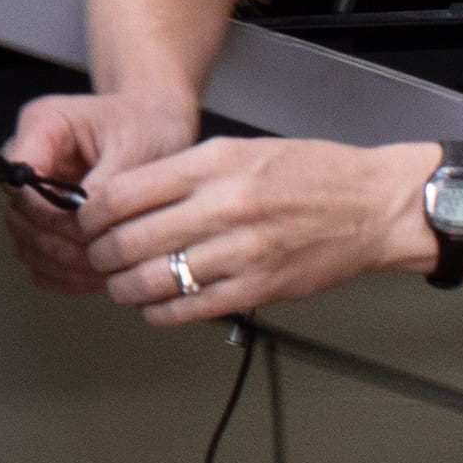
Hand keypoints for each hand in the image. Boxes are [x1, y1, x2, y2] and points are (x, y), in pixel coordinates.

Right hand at [0, 90, 202, 297]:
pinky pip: (38, 257)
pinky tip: (95, 276)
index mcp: (41, 126)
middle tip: (105, 257)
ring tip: (105, 272)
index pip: (21, 179)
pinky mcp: (42, 219)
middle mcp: (26, 159)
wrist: (155, 125)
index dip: (49, 212)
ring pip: (25, 241)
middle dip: (61, 243)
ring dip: (62, 263)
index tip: (89, 227)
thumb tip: (84, 223)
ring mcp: (31, 193)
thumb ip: (107, 185)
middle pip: (20, 216)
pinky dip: (63, 273)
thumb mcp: (135, 146)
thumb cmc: (147, 127)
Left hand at [68, 135, 443, 325]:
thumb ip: (184, 172)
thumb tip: (126, 196)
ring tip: (121, 284)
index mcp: (215, 165)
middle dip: (100, 254)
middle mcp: (224, 207)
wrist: (374, 205)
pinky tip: (155, 304)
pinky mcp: (258, 289)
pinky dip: (160, 312)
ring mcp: (241, 252)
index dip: (91, 214)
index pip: (123, 194)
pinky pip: (189, 310)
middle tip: (98, 256)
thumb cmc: (313, 173)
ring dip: (123, 288)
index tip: (88, 221)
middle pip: (128, 241)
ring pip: (152, 281)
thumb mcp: (241, 150)